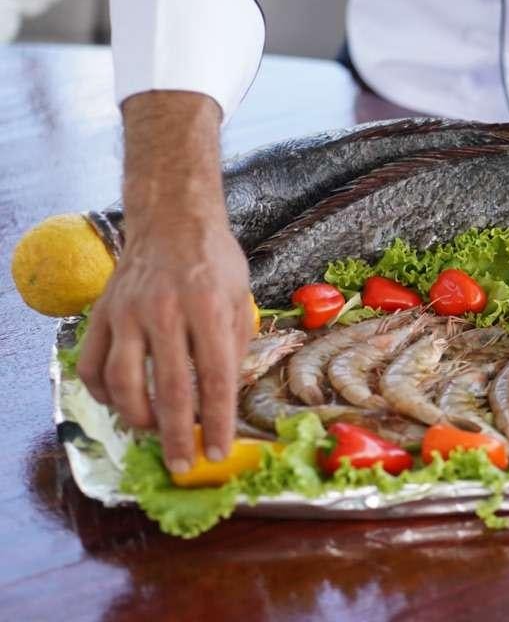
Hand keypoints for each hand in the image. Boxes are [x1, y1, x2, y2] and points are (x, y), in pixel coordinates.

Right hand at [77, 91, 249, 473]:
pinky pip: (92, 365)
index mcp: (209, 307)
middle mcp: (165, 311)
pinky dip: (104, 395)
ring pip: (124, 383)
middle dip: (178, 435)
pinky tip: (123, 406)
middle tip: (183, 465)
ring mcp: (127, 313)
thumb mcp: (240, 297)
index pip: (216, 377)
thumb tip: (226, 397)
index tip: (217, 452)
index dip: (218, 420)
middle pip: (171, 389)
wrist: (171, 220)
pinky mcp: (102, 314)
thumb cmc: (214, 260)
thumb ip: (234, 345)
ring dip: (139, 419)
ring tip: (155, 435)